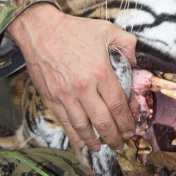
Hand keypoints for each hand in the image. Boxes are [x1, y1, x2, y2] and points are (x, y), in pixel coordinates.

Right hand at [7, 4, 135, 151]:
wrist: (41, 30)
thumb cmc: (73, 29)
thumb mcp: (106, 29)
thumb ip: (126, 44)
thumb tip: (134, 61)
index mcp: (101, 72)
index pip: (117, 105)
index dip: (126, 121)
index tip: (131, 128)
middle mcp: (84, 88)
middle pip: (103, 122)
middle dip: (114, 137)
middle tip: (120, 143)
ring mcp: (66, 95)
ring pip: (84, 127)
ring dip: (95, 140)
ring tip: (102, 146)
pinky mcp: (52, 98)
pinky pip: (65, 122)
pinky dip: (75, 136)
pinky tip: (82, 142)